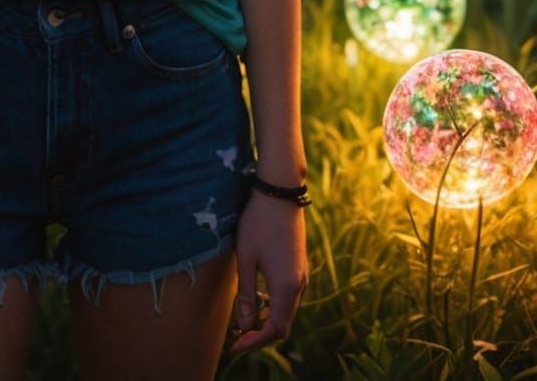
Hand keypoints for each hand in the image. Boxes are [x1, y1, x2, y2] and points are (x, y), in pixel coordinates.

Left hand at [227, 191, 307, 356]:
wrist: (280, 191)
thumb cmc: (258, 222)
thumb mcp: (246, 258)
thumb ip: (246, 294)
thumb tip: (244, 326)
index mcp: (286, 286)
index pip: (275, 329)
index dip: (255, 341)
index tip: (235, 345)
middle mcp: (299, 284)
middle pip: (283, 323)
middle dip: (261, 334)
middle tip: (237, 337)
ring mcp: (302, 274)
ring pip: (287, 310)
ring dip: (267, 320)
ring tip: (244, 320)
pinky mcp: (299, 265)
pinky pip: (289, 297)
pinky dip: (273, 306)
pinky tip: (257, 299)